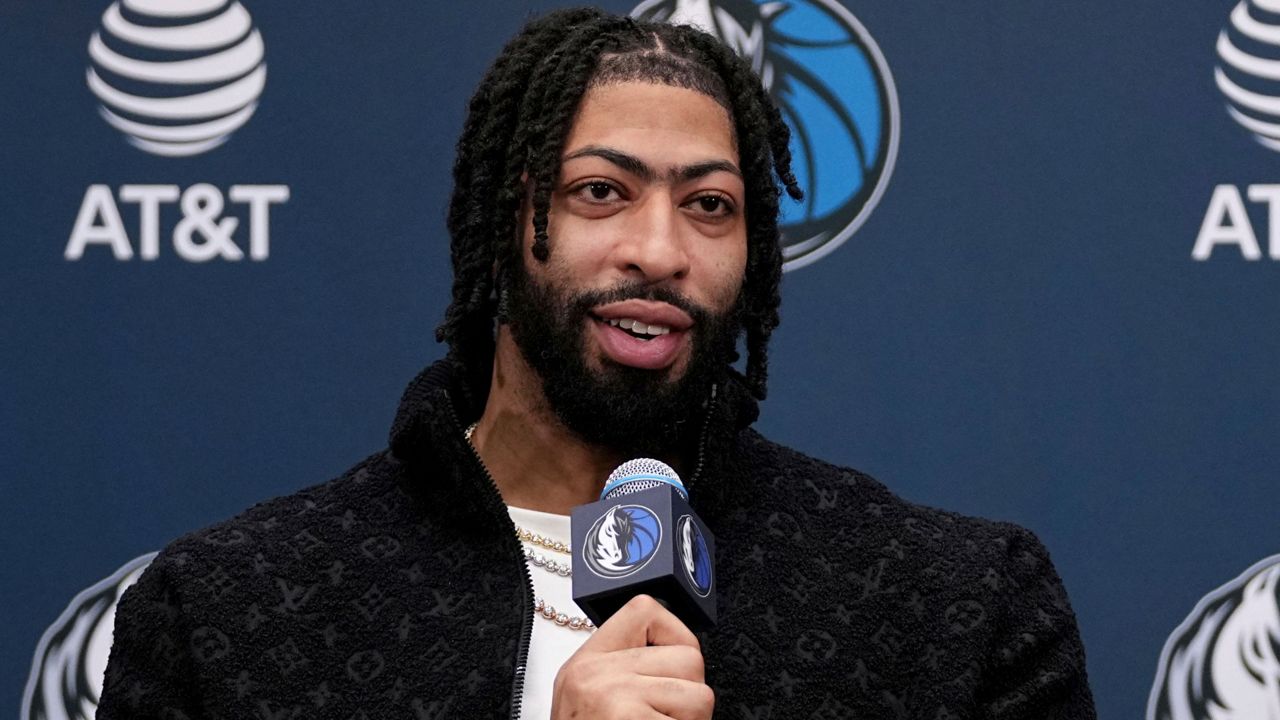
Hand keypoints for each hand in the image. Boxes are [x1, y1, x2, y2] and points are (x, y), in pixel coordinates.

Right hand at [550, 594, 713, 719]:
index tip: (673, 670)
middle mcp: (596, 672)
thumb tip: (677, 657)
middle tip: (667, 717)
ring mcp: (614, 695)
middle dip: (690, 695)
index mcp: (586, 662)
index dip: (676, 638)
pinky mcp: (629, 719)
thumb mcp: (586, 702)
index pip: (646, 610)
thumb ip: (624, 672)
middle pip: (688, 658)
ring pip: (700, 696)